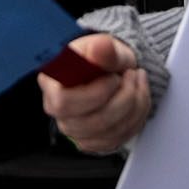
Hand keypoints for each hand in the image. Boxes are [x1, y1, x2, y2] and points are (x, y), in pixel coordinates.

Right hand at [38, 34, 148, 152]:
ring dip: (135, 106)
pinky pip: (119, 138)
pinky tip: (137, 100)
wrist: (111, 70)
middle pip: (91, 122)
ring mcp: (74, 128)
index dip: (95, 93)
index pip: (63, 101)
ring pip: (109, 132)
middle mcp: (58, 110)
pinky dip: (136, 118)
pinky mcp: (91, 141)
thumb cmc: (102, 58)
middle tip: (130, 76)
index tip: (113, 77)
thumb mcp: (106, 47)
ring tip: (136, 82)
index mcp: (52, 83)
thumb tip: (100, 47)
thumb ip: (104, 49)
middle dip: (123, 98)